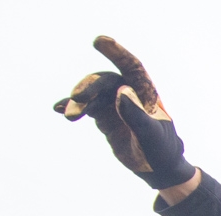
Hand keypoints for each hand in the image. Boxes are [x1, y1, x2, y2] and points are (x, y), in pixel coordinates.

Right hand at [54, 36, 196, 190]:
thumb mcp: (150, 135)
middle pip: (105, 81)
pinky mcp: (105, 117)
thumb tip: (120, 91)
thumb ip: (136, 115)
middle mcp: (129, 93)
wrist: (158, 168)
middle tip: (77, 98)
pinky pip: (87, 109)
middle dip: (89, 87)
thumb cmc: (160, 149)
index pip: (130, 66)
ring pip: (93, 95)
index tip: (99, 41)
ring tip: (69, 115)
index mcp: (145, 92)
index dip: (116, 52)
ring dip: (79, 102)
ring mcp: (115, 104)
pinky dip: (74, 108)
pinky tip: (59, 109)